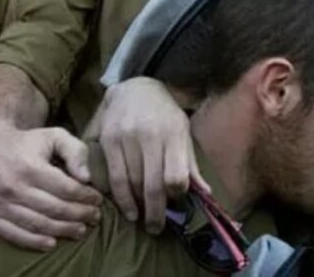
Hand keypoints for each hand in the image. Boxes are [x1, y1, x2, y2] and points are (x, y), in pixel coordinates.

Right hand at [0, 120, 100, 249]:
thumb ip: (75, 151)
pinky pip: (13, 235)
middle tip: (94, 217)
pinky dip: (34, 242)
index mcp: (29, 166)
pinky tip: (52, 243)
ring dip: (62, 230)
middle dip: (79, 215)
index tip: (98, 199)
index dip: (85, 196)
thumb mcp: (54, 136)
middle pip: (53, 208)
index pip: (65, 188)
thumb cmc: (27, 143)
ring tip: (80, 230)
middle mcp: (10, 186)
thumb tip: (87, 178)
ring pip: (37, 224)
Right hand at [87, 77, 207, 234]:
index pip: (176, 175)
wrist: (134, 86)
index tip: (176, 203)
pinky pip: (112, 175)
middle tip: (155, 228)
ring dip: (134, 206)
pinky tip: (124, 204)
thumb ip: (190, 163)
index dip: (177, 195)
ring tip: (138, 218)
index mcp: (174, 133)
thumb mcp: (183, 131)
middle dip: (154, 212)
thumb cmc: (164, 113)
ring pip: (130, 183)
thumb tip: (206, 194)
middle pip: (151, 185)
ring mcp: (126, 136)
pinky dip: (118, 195)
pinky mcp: (107, 139)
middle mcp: (149, 135)